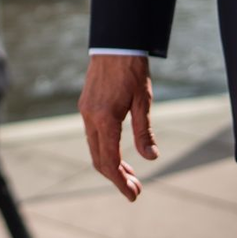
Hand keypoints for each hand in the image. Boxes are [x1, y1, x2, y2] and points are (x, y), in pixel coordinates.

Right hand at [78, 53, 156, 201]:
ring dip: (110, 164)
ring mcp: (85, 110)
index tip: (133, 195)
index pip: (110, 162)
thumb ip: (144, 132)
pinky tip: (118, 150)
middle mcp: (90, 117)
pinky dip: (104, 149)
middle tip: (135, 189)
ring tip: (130, 174)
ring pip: (94, 148)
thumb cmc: (132, 70)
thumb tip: (151, 159)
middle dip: (116, 178)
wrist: (115, 42)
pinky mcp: (85, 104)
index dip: (121, 182)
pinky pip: (92, 134)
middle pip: (99, 159)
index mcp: (105, 119)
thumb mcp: (144, 101)